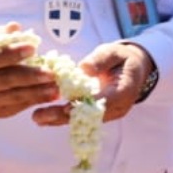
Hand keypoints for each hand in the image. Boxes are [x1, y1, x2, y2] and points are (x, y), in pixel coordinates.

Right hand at [0, 23, 52, 117]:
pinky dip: (36, 100)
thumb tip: (15, 27)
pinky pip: (17, 105)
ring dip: (37, 92)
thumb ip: (0, 36)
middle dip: (30, 76)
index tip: (32, 47)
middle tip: (51, 72)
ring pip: (13, 95)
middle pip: (5, 80)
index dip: (12, 54)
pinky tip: (51, 95)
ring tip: (56, 86)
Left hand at [33, 41, 155, 126]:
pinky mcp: (101, 115)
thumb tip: (84, 69)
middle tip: (39, 116)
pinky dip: (64, 118)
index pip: (102, 101)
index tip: (63, 107)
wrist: (134, 68)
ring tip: (37, 118)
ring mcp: (110, 113)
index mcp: (124, 90)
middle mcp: (119, 106)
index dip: (82, 105)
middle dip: (63, 117)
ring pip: (83, 120)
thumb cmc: (122, 58)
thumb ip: (100, 60)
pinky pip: (82, 119)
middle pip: (89, 116)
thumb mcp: (113, 52)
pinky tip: (45, 118)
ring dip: (59, 120)